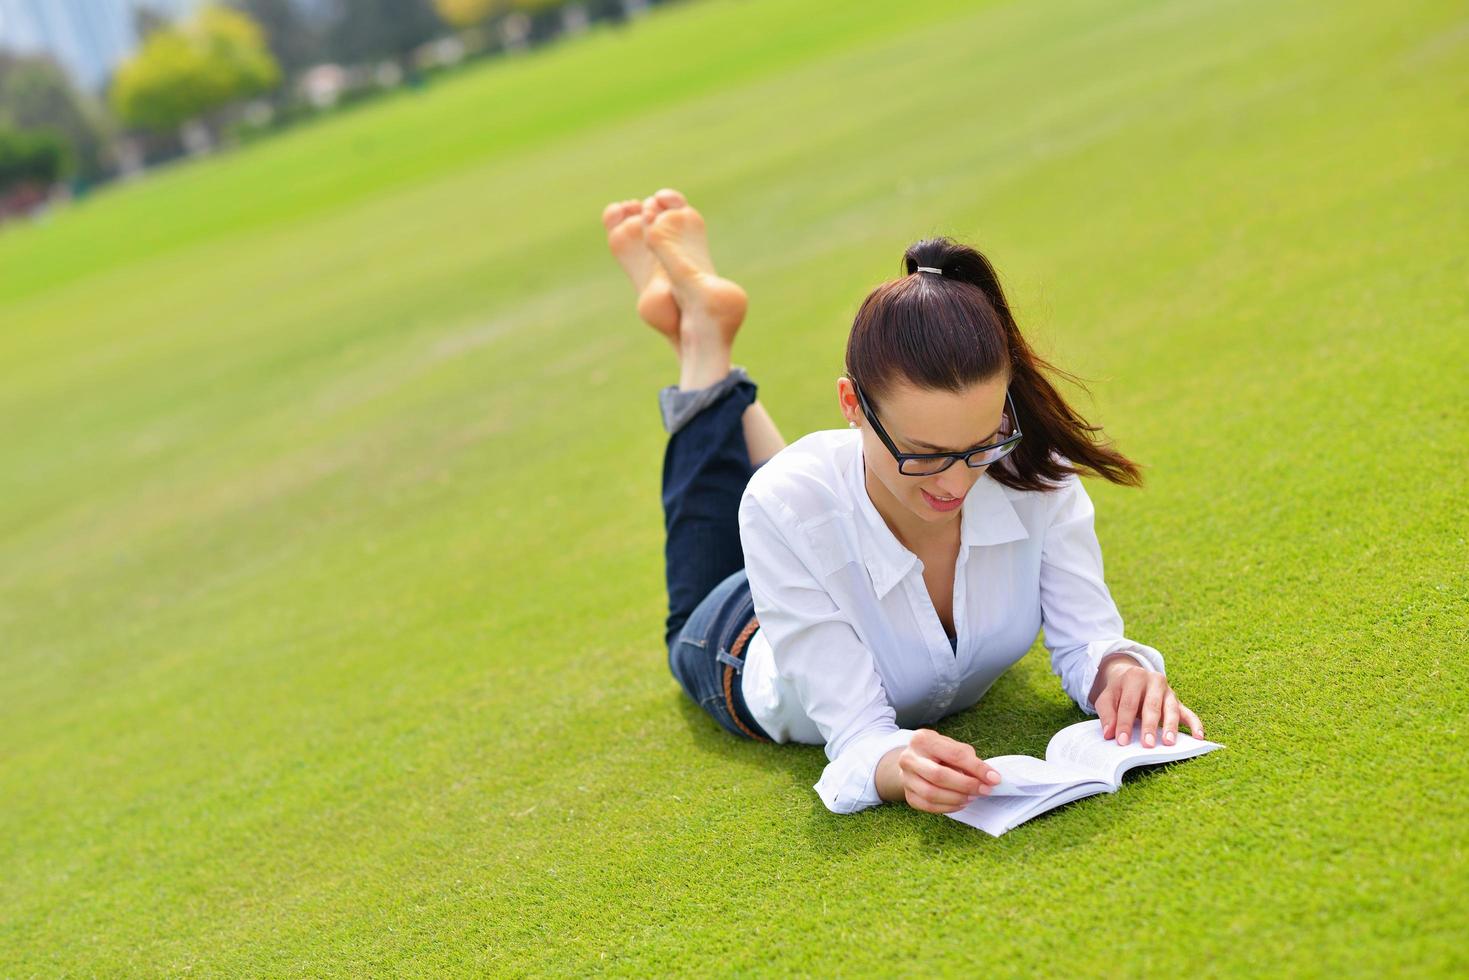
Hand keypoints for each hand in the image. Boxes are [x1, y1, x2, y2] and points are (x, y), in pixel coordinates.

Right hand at [885, 728, 1001, 813]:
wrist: (913, 761)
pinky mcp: (908, 795)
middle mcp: (909, 758)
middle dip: (966, 785)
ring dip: (957, 798)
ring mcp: (905, 778)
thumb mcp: (952, 746)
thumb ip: (968, 759)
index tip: (994, 778)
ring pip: (932, 794)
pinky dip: (948, 807)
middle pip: (939, 776)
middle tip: (984, 790)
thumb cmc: (937, 753)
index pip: (954, 754)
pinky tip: (960, 803)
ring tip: (972, 797)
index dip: (976, 768)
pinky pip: (928, 806)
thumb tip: (988, 777)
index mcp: (923, 740)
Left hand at [1094, 656, 1203, 747]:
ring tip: (1168, 742)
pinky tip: (1198, 737)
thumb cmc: (1119, 691)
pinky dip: (1195, 724)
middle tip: (1147, 744)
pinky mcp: (1178, 701)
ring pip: (1171, 709)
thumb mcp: (1107, 698)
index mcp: (1134, 677)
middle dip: (1149, 726)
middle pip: (1152, 706)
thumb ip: (1107, 714)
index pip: (1128, 703)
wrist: (1133, 676)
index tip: (1122, 741)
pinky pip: (1189, 713)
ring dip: (1170, 727)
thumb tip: (1109, 734)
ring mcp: (1168, 691)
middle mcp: (1154, 681)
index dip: (1124, 723)